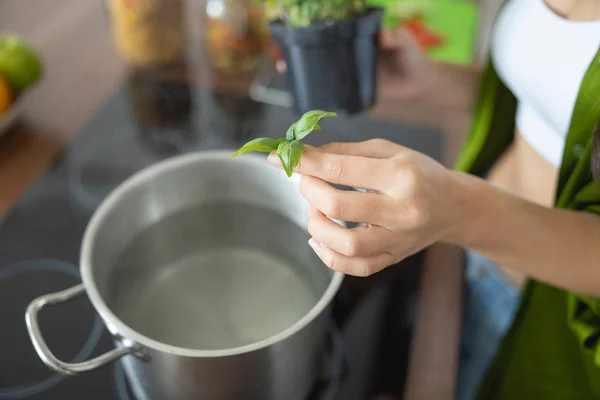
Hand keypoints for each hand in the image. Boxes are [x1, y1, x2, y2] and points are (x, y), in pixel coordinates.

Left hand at [267, 139, 465, 276]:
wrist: (454, 206)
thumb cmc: (419, 172)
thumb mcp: (388, 150)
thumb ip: (345, 152)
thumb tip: (305, 155)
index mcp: (401, 175)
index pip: (340, 170)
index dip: (304, 163)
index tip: (278, 157)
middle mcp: (402, 210)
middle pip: (339, 207)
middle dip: (309, 192)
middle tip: (305, 182)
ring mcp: (399, 239)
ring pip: (346, 245)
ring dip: (317, 226)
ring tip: (315, 211)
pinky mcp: (394, 258)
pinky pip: (356, 267)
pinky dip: (329, 257)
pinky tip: (319, 239)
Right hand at [273, 28, 433, 99]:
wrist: (420, 83)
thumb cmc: (414, 57)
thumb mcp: (406, 42)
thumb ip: (398, 37)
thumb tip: (384, 35)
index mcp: (356, 39)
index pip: (329, 32)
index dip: (310, 32)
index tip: (294, 33)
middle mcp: (347, 55)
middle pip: (317, 52)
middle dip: (297, 52)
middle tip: (282, 56)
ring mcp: (348, 73)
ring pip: (319, 70)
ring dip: (301, 71)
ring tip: (285, 70)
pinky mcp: (351, 90)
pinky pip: (330, 90)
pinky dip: (316, 92)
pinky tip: (303, 94)